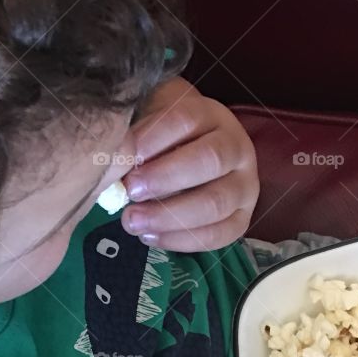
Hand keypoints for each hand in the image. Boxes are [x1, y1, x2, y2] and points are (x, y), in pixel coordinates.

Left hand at [121, 77, 259, 250]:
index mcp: (211, 116)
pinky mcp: (242, 219)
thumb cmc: (164, 141)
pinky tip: (149, 236)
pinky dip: (181, 240)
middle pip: (210, 160)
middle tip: (130, 190)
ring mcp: (245, 186)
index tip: (125, 157)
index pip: (186, 120)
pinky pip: (218, 235)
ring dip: (170, 215)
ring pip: (216, 203)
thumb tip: (113, 164)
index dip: (153, 138)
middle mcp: (237, 148)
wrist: (194, 156)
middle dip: (165, 178)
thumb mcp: (149, 128)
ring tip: (132, 221)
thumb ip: (133, 141)